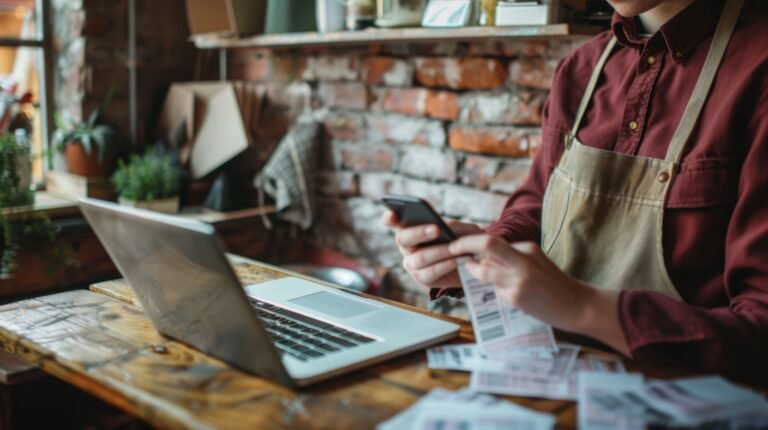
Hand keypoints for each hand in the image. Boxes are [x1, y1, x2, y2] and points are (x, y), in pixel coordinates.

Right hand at [382, 210, 481, 289]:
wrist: (474, 260)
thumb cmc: (462, 238)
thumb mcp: (458, 227)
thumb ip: (448, 225)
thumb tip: (441, 228)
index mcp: (408, 227)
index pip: (391, 220)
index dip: (389, 217)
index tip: (393, 214)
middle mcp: (406, 245)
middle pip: (403, 239)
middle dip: (420, 233)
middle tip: (437, 229)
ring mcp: (411, 263)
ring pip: (419, 257)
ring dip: (439, 252)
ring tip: (454, 248)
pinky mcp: (421, 278)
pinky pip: (429, 272)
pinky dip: (445, 265)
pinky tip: (456, 260)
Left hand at [448, 235, 628, 353]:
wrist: (578, 306)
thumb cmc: (555, 285)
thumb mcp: (536, 263)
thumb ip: (512, 259)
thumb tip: (483, 258)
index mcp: (527, 249)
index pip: (492, 241)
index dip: (471, 242)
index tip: (457, 243)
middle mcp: (522, 260)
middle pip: (487, 245)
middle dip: (465, 245)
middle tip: (451, 249)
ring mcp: (519, 279)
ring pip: (484, 270)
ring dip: (473, 271)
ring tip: (470, 271)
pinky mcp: (516, 297)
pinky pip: (494, 291)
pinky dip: (491, 291)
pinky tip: (502, 294)